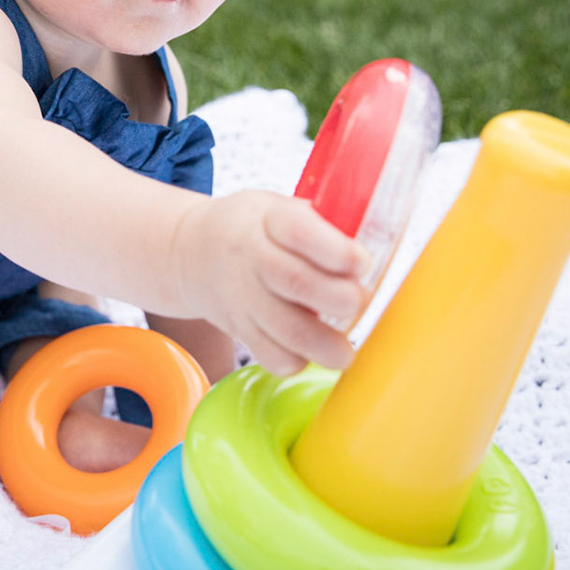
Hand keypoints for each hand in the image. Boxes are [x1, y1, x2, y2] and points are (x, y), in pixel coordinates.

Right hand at [172, 191, 367, 376]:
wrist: (189, 253)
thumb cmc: (253, 228)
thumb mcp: (277, 207)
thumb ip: (318, 225)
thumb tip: (379, 248)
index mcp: (268, 220)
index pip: (300, 231)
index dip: (337, 251)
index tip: (363, 263)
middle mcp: (251, 258)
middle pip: (297, 283)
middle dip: (341, 299)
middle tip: (360, 303)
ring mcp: (242, 298)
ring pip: (287, 331)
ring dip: (326, 347)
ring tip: (345, 351)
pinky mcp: (239, 330)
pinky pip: (272, 357)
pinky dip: (298, 362)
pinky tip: (310, 350)